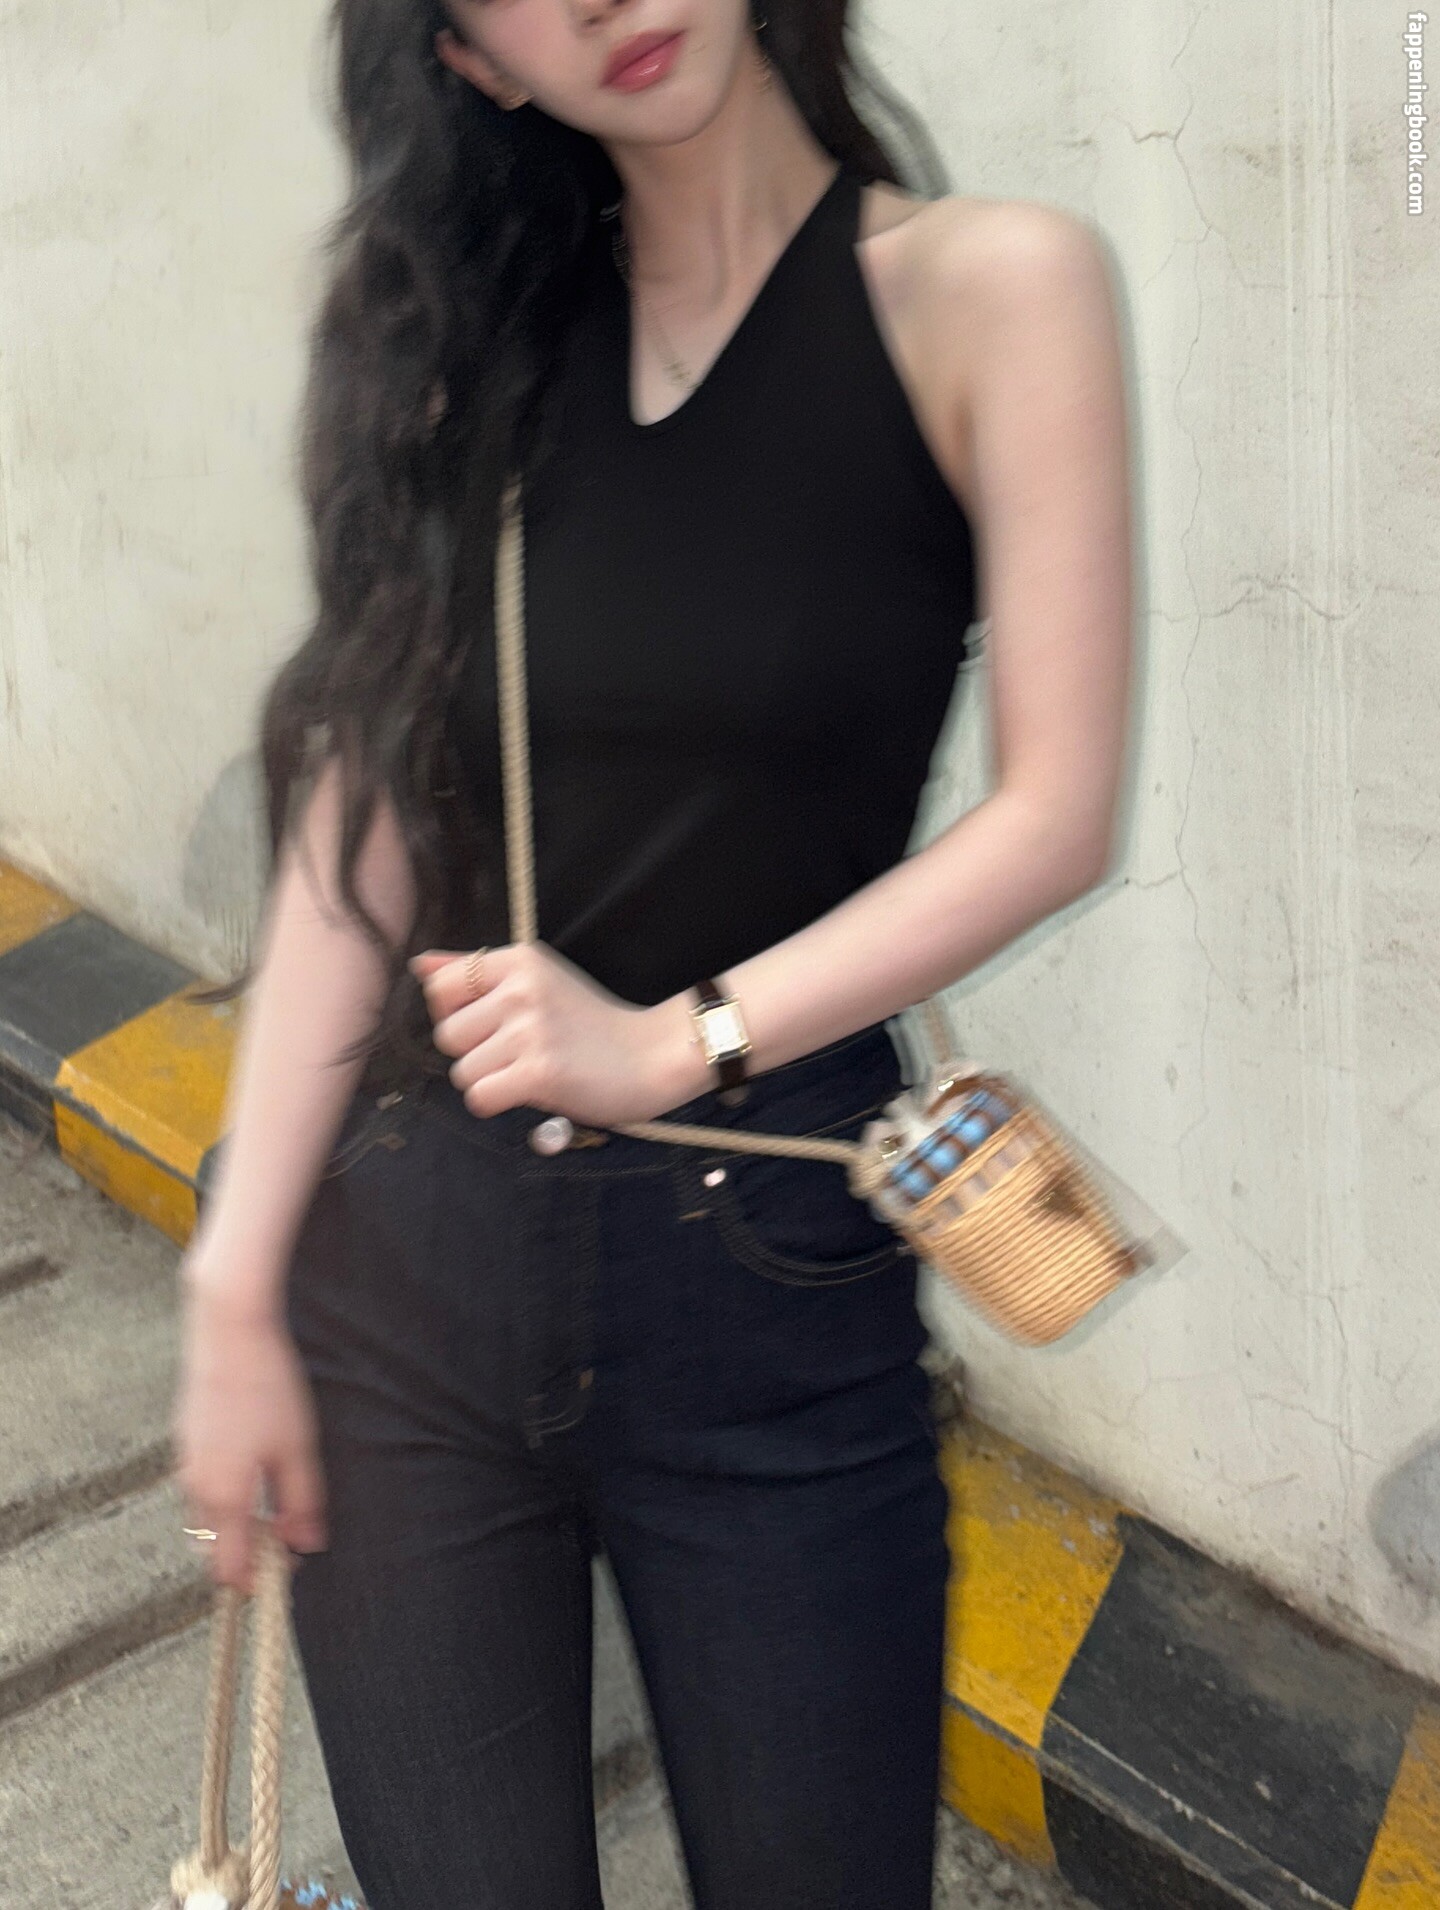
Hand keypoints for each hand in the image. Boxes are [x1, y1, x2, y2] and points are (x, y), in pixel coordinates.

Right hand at [172, 1261, 327, 1595]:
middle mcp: (196, 1487)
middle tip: (289, 1536)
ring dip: (237, 1524)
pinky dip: (226, 1496)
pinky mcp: (186, 1440)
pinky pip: (202, 1487)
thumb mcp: (298, 1448)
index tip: (290, 1570)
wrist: (229, 1331)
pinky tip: (256, 1469)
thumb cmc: (269, 1388)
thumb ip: (302, 1502)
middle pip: (215, 1547)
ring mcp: (186, 1463)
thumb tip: (307, 1545)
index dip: (258, 1581)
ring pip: (207, 1517)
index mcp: (224, 1496)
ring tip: (278, 1501)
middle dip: (248, 1554)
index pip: (230, 1569)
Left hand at [409, 942, 706, 1125]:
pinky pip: (479, 1097)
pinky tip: (531, 1091)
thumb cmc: (592, 1023)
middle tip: (519, 1052)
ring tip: (530, 1070)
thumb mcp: (538, 980)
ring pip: (462, 1072)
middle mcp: (521, 989)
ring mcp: (530, 1031)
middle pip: (447, 1035)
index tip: (493, 1024)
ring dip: (490, 1081)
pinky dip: (498, 1103)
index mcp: (520, 961)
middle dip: (475, 1054)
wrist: (652, 1055)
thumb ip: (474, 971)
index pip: (441, 986)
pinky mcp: (538, 1072)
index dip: (456, 1014)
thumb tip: (418, 963)